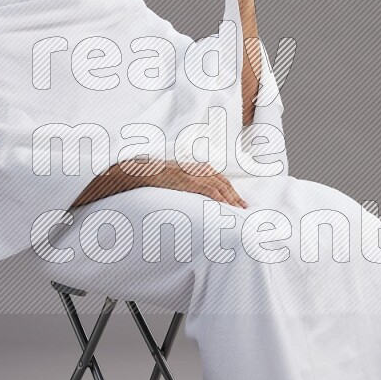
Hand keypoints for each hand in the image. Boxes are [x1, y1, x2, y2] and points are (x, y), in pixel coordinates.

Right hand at [121, 158, 247, 207]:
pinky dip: (219, 199)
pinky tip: (225, 208)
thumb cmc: (152, 177)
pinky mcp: (187, 182)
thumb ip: (184, 183)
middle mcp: (196, 169)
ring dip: (230, 199)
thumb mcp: (172, 176)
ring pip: (218, 187)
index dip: (231, 191)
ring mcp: (192, 174)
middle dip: (235, 196)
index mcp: (195, 167)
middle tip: (245, 209)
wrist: (136, 171)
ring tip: (239, 212)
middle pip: (222, 182)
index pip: (219, 179)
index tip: (239, 202)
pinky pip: (208, 190)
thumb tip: (191, 196)